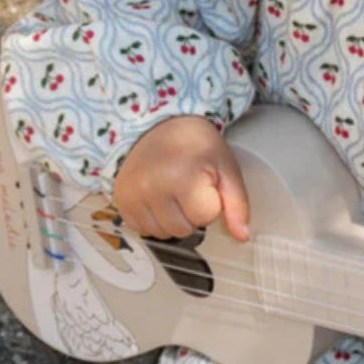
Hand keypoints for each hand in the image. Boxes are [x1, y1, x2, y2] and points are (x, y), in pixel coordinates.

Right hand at [113, 115, 249, 241]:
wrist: (157, 125)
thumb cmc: (196, 145)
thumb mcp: (226, 166)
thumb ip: (237, 203)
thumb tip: (242, 237)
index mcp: (182, 176)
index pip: (206, 217)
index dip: (211, 202)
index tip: (206, 183)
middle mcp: (152, 188)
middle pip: (184, 230)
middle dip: (192, 213)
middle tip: (189, 187)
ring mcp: (132, 196)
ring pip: (163, 234)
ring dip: (173, 220)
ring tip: (173, 192)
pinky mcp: (120, 202)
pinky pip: (143, 230)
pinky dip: (154, 220)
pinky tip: (158, 198)